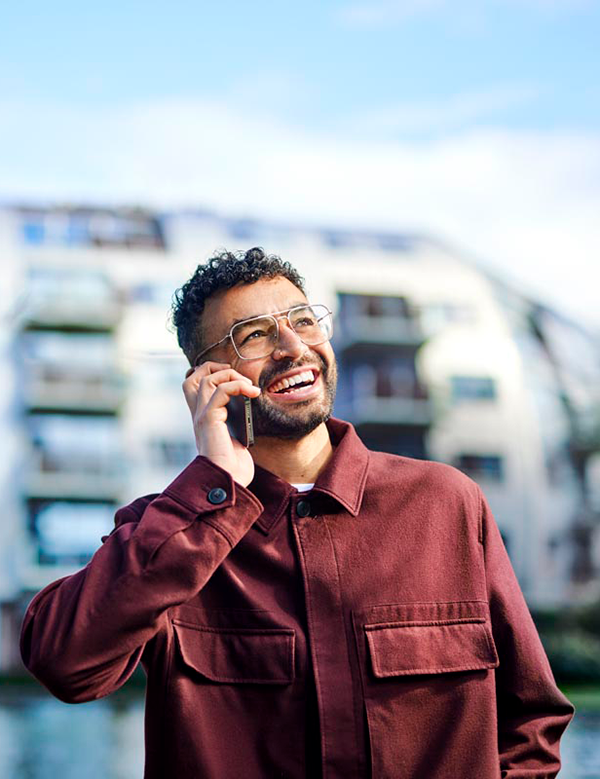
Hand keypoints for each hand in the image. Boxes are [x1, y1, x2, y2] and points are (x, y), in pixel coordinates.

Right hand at [182, 362, 260, 487]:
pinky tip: (253, 393)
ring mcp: (202, 416)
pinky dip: (238, 386)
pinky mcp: (209, 419)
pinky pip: (220, 390)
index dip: (208, 374)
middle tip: (235, 375)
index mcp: (203, 419)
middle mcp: (198, 415)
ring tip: (249, 386)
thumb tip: (250, 403)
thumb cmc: (233, 467)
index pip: (193, 387)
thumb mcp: (236, 438)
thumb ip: (237, 422)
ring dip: (231, 376)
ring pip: (206, 379)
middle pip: (192, 377)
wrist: (227, 482)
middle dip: (213, 368)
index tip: (232, 378)